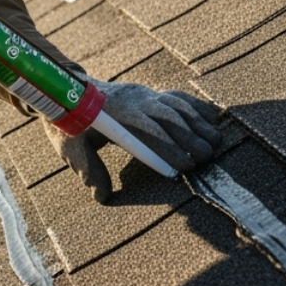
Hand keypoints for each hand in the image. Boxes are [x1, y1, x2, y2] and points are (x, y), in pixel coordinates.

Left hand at [48, 78, 222, 202]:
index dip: (168, 148)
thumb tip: (102, 196)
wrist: (67, 89)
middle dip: (191, 137)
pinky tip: (213, 116)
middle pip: (169, 117)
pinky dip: (196, 105)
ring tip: (217, 142)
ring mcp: (143, 94)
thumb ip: (87, 168)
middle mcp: (134, 101)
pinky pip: (176, 96)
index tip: (185, 166)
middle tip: (208, 158)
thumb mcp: (70, 145)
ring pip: (176, 106)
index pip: (147, 131)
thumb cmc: (69, 121)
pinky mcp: (148, 92)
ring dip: (198, 123)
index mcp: (115, 114)